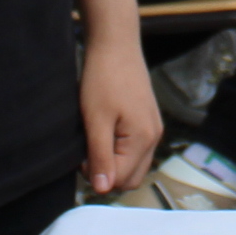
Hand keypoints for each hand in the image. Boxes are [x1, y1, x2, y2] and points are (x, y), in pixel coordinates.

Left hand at [79, 36, 159, 191]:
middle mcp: (154, 138)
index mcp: (143, 140)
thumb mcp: (96, 120)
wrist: (116, 45)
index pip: (120, 180)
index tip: (81, 154)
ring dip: (113, 162)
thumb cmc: (103, 79)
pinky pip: (136, 150)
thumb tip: (102, 189)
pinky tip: (105, 132)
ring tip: (95, 139)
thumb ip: (100, 156)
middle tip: (87, 151)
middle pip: (131, 178)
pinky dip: (120, 150)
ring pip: (134, 165)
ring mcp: (154, 129)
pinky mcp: (148, 121)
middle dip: (108, 173)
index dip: (97, 174)